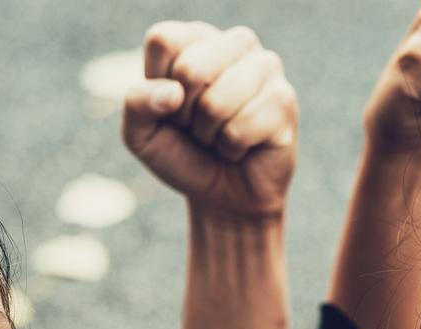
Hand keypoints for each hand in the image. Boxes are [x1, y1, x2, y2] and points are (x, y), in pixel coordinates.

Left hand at [122, 22, 298, 221]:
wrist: (224, 196)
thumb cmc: (183, 156)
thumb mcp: (142, 135)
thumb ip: (137, 104)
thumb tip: (173, 92)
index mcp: (197, 38)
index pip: (163, 40)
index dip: (158, 85)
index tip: (172, 107)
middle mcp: (234, 43)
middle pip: (190, 68)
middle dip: (185, 114)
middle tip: (199, 126)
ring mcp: (265, 67)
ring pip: (216, 102)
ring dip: (210, 134)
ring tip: (221, 136)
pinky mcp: (284, 98)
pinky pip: (240, 128)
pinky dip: (232, 148)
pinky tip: (243, 146)